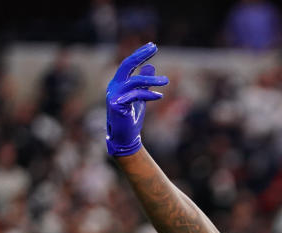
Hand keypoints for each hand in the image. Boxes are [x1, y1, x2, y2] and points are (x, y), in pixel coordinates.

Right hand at [106, 42, 168, 157]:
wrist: (125, 137)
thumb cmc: (132, 117)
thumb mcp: (140, 97)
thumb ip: (144, 83)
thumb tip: (150, 66)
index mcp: (118, 83)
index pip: (128, 64)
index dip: (140, 54)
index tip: (153, 46)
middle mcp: (114, 86)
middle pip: (126, 65)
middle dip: (140, 55)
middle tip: (155, 47)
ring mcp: (114, 95)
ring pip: (134, 81)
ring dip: (152, 80)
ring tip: (166, 81)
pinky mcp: (117, 105)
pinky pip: (135, 96)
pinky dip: (148, 94)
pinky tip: (159, 96)